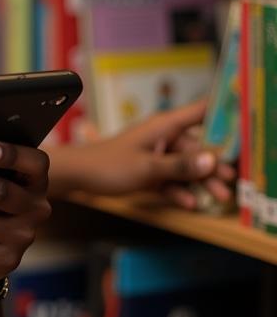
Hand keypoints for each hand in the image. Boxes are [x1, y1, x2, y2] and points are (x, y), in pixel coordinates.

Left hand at [49, 101, 235, 208]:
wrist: (78, 176)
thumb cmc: (108, 165)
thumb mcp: (148, 167)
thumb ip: (180, 165)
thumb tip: (212, 160)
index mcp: (163, 126)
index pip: (198, 112)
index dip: (220, 113)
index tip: (238, 124)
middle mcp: (161, 137)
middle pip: (196, 149)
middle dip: (213, 166)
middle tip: (230, 183)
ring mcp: (155, 155)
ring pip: (185, 167)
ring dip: (200, 182)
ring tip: (218, 198)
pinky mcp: (148, 171)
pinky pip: (169, 180)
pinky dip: (179, 190)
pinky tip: (190, 204)